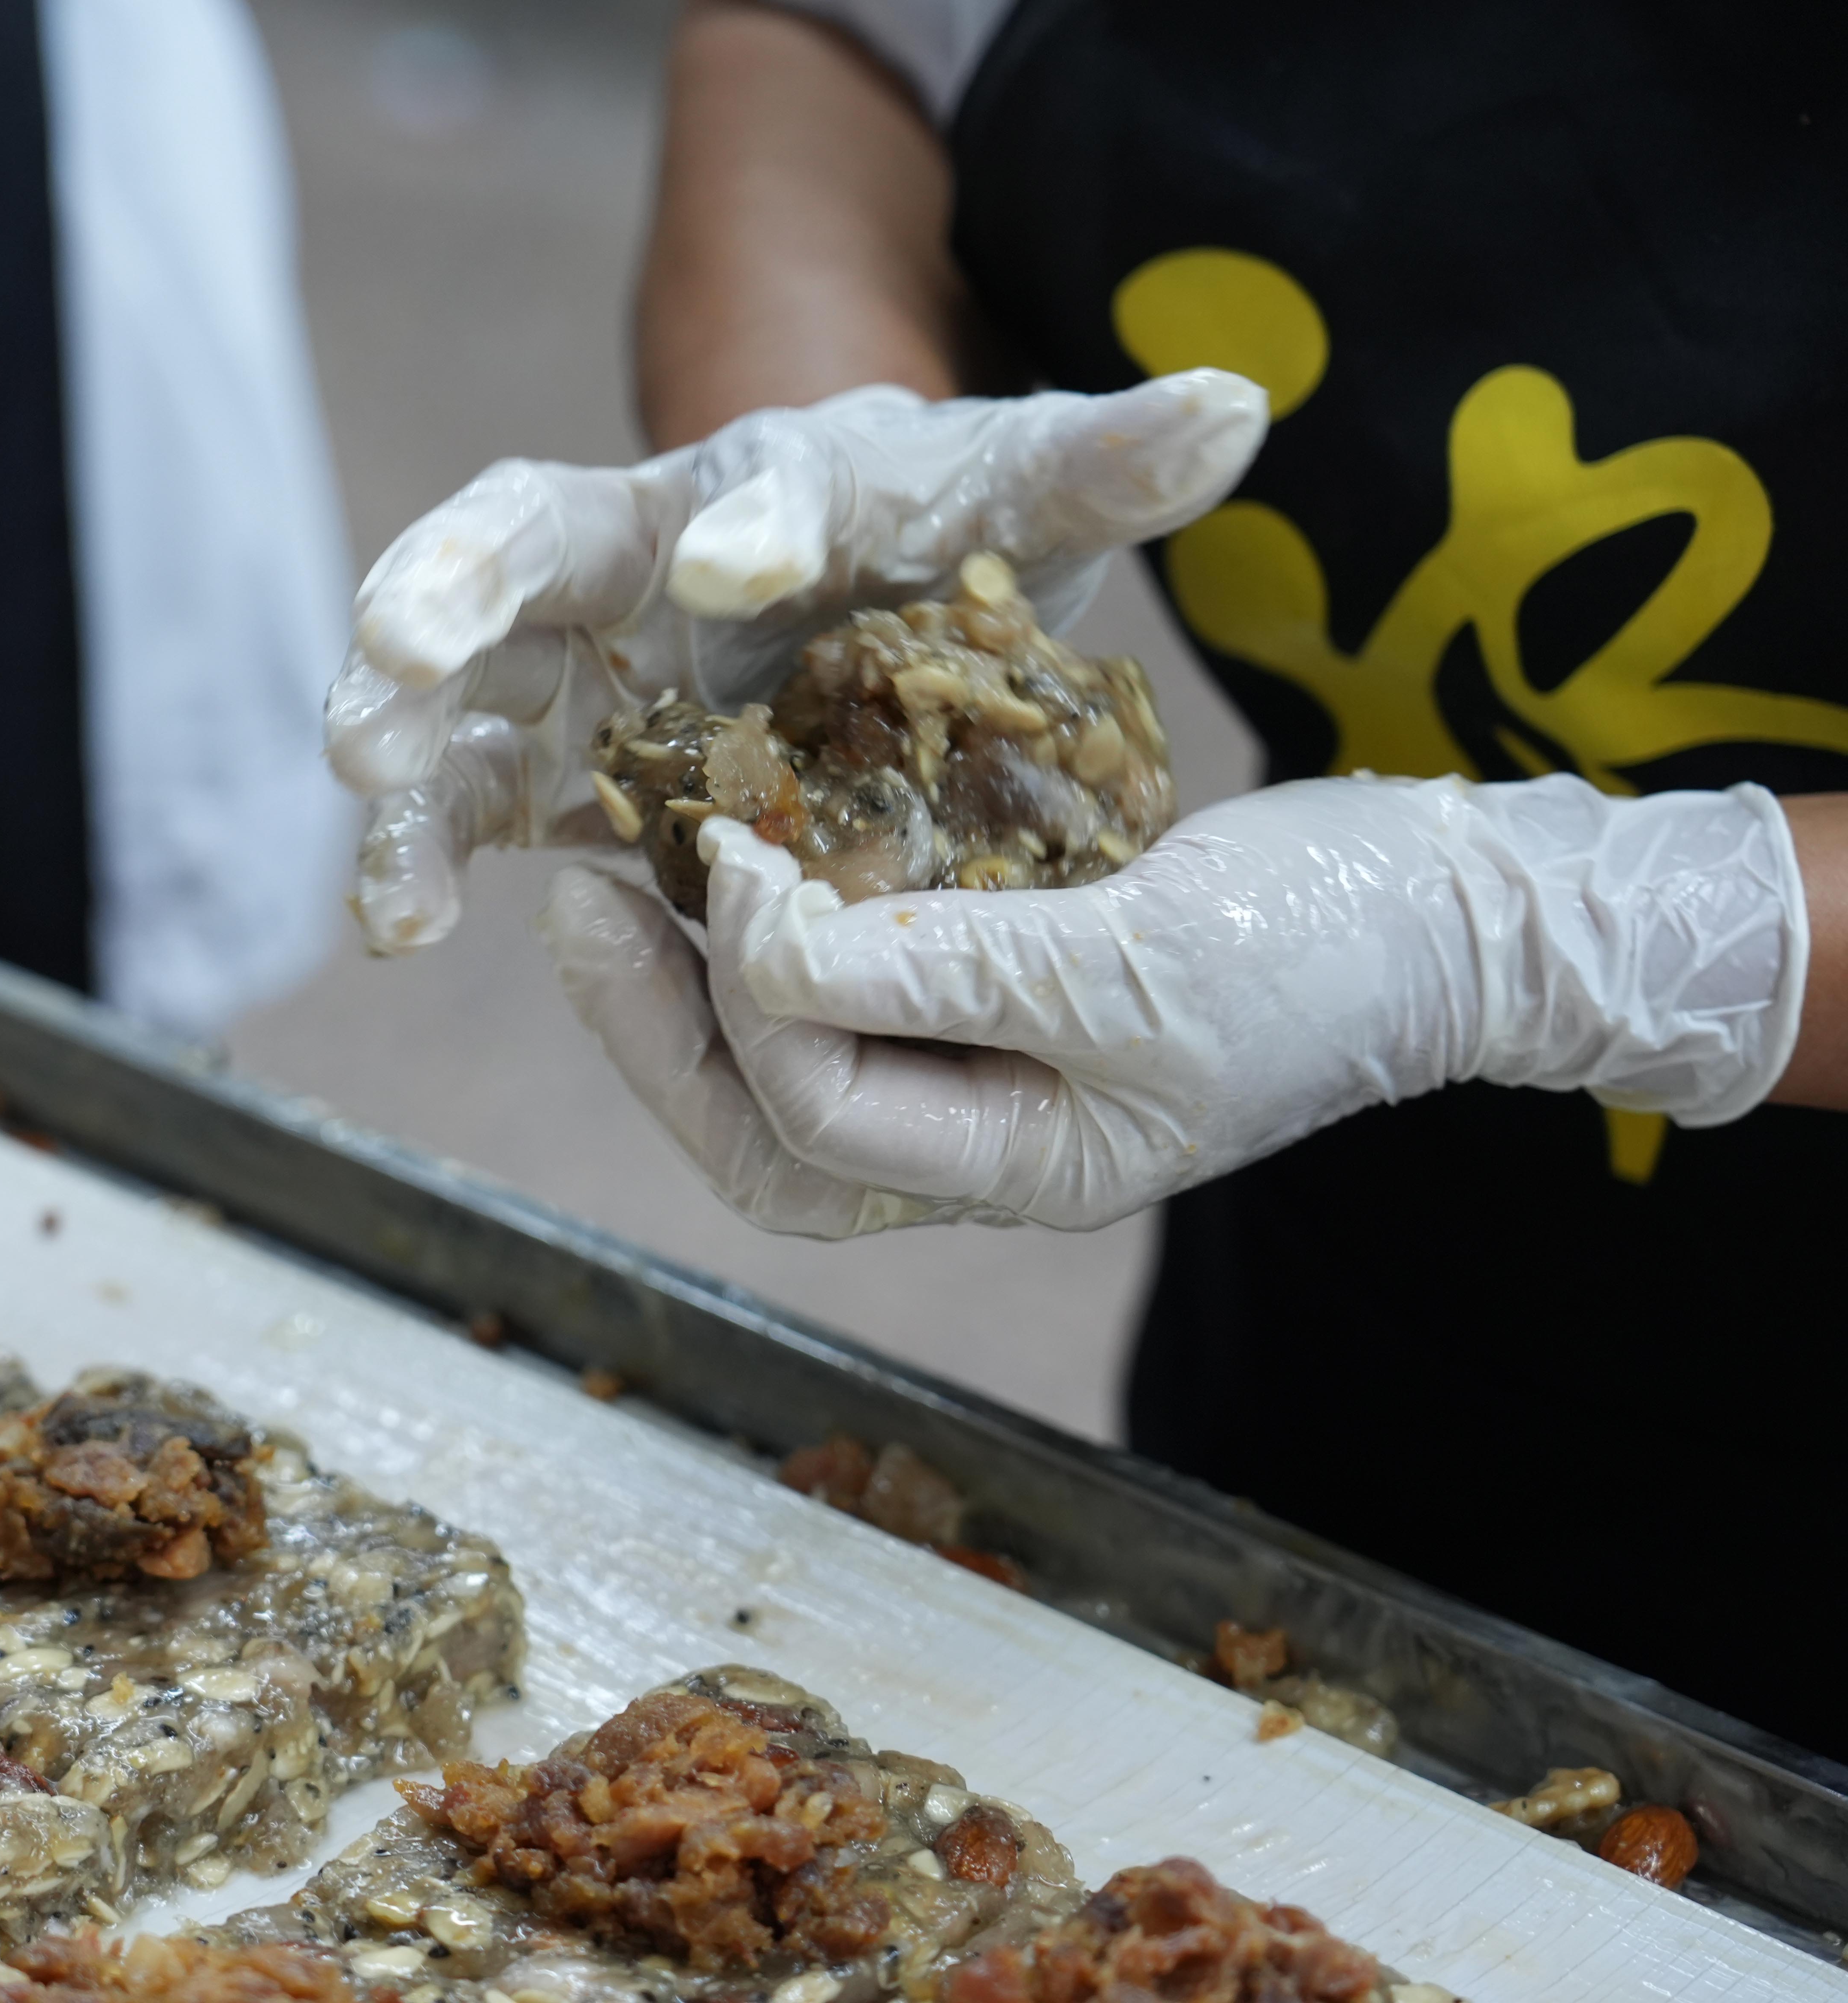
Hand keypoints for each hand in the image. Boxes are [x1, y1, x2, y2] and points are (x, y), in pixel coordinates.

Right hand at [330, 371, 1268, 952]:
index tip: (734, 565)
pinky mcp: (548, 757)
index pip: (753, 480)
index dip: (747, 519)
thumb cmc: (942, 537)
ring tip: (365, 792)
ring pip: (461, 675)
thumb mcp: (1027, 499)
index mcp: (772, 485)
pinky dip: (420, 851)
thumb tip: (1242, 406)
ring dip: (404, 732)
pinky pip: (465, 797)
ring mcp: (577, 657)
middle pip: (528, 536)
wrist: (853, 588)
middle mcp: (642, 552)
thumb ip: (1110, 463)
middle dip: (454, 581)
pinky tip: (391, 923)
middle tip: (401, 642)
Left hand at [540, 775, 1805, 1233]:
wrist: (1446, 909)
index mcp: (1016, 1166)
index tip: (739, 857)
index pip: (810, 1111)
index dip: (747, 990)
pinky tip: (733, 846)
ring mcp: (979, 1065)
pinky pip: (843, 983)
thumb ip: (946, 967)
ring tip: (614, 875)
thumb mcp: (1134, 964)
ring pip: (782, 1065)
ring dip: (690, 981)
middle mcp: (975, 1137)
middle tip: (575, 908)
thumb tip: (758, 940)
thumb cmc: (1321, 949)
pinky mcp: (987, 981)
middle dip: (655, 1030)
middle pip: (761, 1132)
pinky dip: (775, 929)